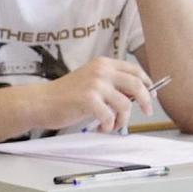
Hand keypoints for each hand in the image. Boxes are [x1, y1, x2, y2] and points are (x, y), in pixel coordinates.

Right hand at [34, 56, 155, 133]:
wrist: (41, 102)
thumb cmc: (65, 95)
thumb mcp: (91, 83)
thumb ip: (111, 85)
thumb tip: (135, 96)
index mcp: (103, 64)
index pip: (134, 70)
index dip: (147, 83)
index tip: (151, 94)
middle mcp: (101, 70)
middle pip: (136, 84)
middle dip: (145, 101)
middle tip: (146, 111)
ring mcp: (95, 84)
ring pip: (125, 104)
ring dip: (122, 119)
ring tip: (112, 125)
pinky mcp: (88, 99)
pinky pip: (110, 116)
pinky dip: (109, 125)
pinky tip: (101, 127)